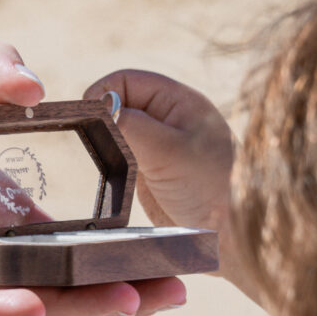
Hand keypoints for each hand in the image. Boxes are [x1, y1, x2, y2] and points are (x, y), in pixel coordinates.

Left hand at [0, 41, 187, 315]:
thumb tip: (39, 86)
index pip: (66, 238)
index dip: (116, 247)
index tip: (172, 248)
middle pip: (60, 280)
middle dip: (119, 291)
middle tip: (177, 291)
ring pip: (21, 299)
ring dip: (77, 307)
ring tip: (134, 305)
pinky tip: (35, 307)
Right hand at [82, 69, 254, 302]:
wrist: (230, 234)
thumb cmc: (212, 187)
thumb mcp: (170, 152)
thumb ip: (133, 126)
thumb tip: (101, 106)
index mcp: (179, 102)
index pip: (128, 81)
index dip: (103, 93)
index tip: (86, 116)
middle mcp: (170, 119)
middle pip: (120, 103)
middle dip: (103, 118)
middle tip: (93, 141)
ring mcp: (161, 145)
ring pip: (119, 130)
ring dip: (107, 141)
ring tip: (106, 160)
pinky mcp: (153, 171)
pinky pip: (123, 155)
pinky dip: (113, 161)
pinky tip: (112, 175)